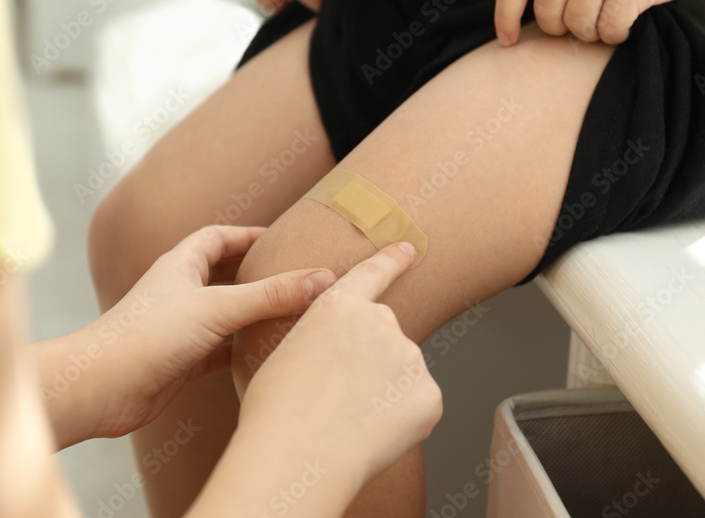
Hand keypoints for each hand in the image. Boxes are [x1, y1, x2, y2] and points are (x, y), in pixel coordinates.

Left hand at [39, 226, 336, 445]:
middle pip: (222, 274)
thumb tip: (323, 278)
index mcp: (181, 265)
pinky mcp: (179, 362)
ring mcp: (178, 327)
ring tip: (288, 315)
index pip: (219, 237)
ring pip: (222, 315)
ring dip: (250, 315)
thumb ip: (272, 295)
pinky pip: (217, 351)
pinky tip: (262, 357)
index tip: (283, 239)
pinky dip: (239, 352)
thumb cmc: (147, 336)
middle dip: (255, 273)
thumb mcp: (218, 308)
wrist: (99, 388)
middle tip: (293, 276)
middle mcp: (178, 292)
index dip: (249, 235)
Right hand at [236, 242, 442, 490]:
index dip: (392, 260)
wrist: (297, 455)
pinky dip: (401, 423)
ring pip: (400, 376)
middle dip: (370, 364)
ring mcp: (409, 358)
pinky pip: (416, 407)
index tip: (409, 249)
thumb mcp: (285, 354)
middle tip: (338, 399)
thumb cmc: (276, 412)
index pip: (373, 273)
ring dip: (383, 395)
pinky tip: (370, 436)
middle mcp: (381, 322)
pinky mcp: (428, 395)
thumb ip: (321, 342)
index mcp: (339, 306)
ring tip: (347, 422)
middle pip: (384, 340)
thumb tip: (334, 360)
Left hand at [487, 0, 704, 45]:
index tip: (507, 41)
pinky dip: (616, 35)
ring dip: (591, 32)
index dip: (503, 16)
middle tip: (583, 20)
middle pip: (546, 13)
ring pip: (577, 25)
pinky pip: (609, 28)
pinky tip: (625, 24)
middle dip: (561, 28)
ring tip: (606, 18)